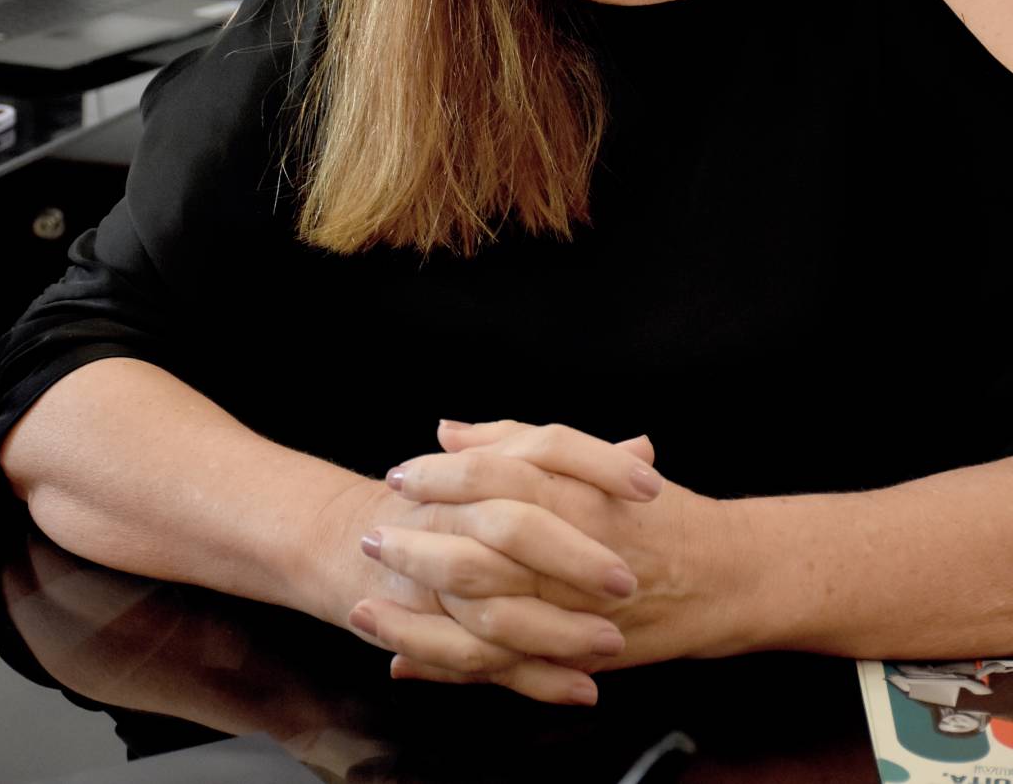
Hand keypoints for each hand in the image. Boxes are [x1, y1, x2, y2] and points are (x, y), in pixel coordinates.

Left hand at [364, 420, 755, 694]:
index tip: (400, 474)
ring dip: (422, 606)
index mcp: (580, 494)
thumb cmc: (655, 511)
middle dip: (419, 541)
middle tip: (374, 532)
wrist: (724, 577)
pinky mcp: (573, 655)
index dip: (442, 476)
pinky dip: (451, 664)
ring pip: (485, 611)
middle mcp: (576, 552)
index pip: (497, 477)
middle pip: (481, 546)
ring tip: (370, 598)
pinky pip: (503, 665)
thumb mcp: (593, 460)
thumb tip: (449, 430)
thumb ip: (520, 442)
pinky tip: (402, 657)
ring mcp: (575, 610)